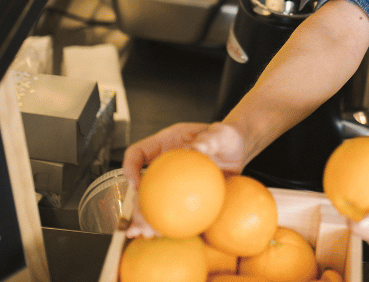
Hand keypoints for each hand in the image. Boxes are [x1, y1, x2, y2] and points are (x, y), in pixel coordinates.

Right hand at [121, 122, 245, 237]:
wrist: (238, 150)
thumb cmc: (226, 137)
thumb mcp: (221, 133)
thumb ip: (211, 137)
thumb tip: (199, 148)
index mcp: (166, 144)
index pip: (138, 152)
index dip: (130, 167)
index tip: (136, 185)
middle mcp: (164, 164)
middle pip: (142, 185)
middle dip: (137, 206)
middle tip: (138, 225)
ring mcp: (173, 180)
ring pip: (153, 201)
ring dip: (148, 220)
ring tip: (148, 235)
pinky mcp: (184, 194)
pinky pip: (174, 209)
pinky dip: (171, 223)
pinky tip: (168, 236)